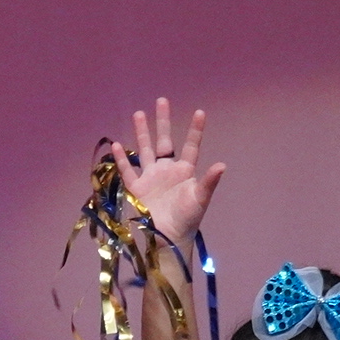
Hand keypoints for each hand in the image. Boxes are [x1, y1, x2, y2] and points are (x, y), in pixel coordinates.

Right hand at [106, 98, 224, 245]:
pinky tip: (117, 145)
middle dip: (163, 121)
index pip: (190, 146)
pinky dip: (122, 159)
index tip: (200, 112)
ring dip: (142, 132)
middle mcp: (167, 170)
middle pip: (164, 140)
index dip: (195, 130)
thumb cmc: (187, 219)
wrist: (167, 239)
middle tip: (161, 101)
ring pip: (145, 150)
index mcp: (184, 171)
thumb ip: (209, 181)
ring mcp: (150, 178)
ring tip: (139, 113)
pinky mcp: (136, 188)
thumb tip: (222, 165)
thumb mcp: (200, 199)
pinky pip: (128, 170)